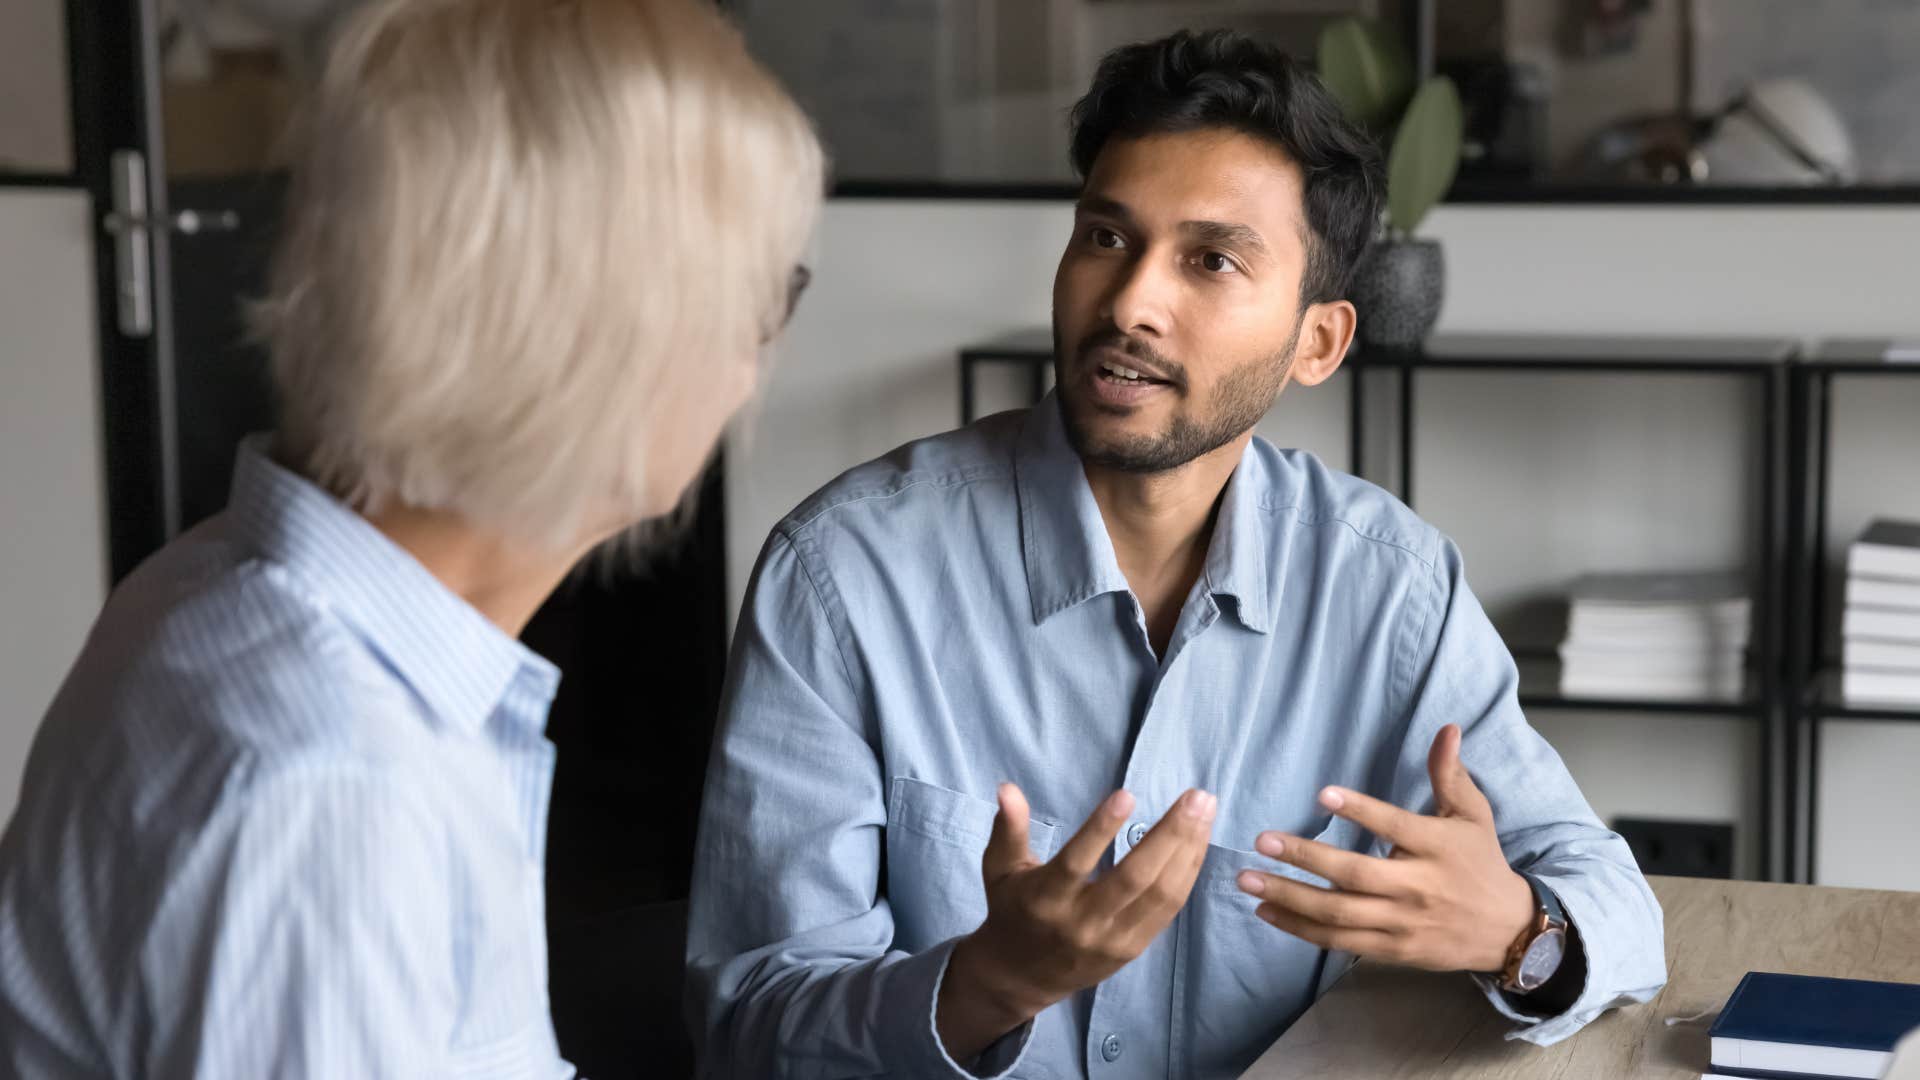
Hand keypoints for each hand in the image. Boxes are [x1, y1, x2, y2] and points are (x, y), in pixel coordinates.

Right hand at [936, 784, 1215, 1061]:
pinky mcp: (1132, 948)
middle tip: (1197, 797)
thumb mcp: (1000, 868)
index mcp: (1045, 898)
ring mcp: (1112, 939)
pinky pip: (1168, 909)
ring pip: (1160, 894)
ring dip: (1188, 850)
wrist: (1021, 976)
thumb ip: (1009, 828)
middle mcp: (1081, 922)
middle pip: (1134, 878)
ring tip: (1204, 810)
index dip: (1101, 829)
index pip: (1076, 862)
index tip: (1127, 794)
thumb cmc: (1012, 908)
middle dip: (1170, 835)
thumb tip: (1007, 788)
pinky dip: (1186, 873)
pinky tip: (1197, 842)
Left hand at [1234, 723, 1533, 973]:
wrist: (1508, 930)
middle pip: (1355, 875)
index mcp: (1437, 847)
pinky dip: (1302, 929)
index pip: (1395, 826)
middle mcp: (1417, 886)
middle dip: (1304, 858)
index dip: (1360, 811)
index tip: (1322, 795)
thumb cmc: (1480, 862)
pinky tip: (1268, 912)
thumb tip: (1447, 728)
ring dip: (1290, 898)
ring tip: (1249, 881)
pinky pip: (1340, 941)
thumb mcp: (1472, 814)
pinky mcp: (1392, 949)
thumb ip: (1449, 774)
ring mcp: (1402, 922)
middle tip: (1262, 841)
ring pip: (1339, 913)